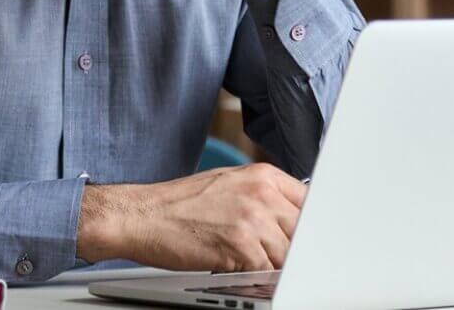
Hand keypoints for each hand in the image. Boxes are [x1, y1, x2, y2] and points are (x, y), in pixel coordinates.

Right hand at [76, 163, 307, 271]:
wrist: (144, 215)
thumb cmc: (181, 203)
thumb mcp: (229, 184)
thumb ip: (263, 197)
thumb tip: (290, 218)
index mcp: (263, 175)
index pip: (309, 202)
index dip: (309, 226)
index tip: (308, 240)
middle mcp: (262, 193)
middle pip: (303, 230)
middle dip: (294, 249)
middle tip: (278, 258)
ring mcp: (253, 219)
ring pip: (288, 255)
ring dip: (274, 266)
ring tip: (252, 265)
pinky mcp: (240, 246)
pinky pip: (266, 271)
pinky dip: (256, 278)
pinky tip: (240, 272)